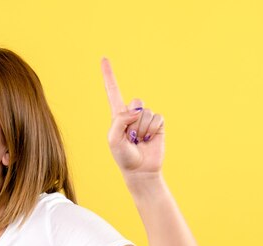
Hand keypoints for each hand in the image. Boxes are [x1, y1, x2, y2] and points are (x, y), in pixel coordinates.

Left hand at [100, 58, 164, 177]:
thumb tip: (136, 110)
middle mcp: (132, 113)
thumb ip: (119, 121)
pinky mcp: (158, 124)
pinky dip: (152, 130)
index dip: (108, 75)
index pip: (113, 91)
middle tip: (131, 137)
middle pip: (135, 101)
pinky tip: (149, 139)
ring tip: (139, 140)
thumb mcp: (113, 139)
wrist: (140, 170)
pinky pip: (157, 118)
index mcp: (117, 114)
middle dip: (133, 120)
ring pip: (146, 112)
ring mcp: (146, 118)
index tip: (104, 58)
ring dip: (142, 129)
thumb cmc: (123, 156)